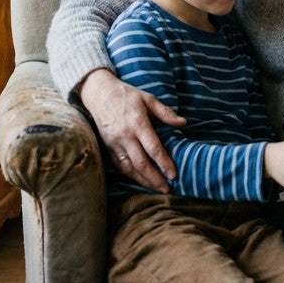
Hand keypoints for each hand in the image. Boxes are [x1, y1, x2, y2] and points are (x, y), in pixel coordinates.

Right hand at [78, 68, 185, 191]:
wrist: (99, 93)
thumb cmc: (127, 94)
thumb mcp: (148, 98)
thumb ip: (165, 113)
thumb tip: (184, 123)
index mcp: (138, 123)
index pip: (153, 148)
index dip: (164, 163)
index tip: (173, 174)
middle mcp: (125, 135)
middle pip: (141, 163)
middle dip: (155, 178)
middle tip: (167, 189)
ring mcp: (115, 143)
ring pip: (129, 168)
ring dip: (143, 180)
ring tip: (156, 188)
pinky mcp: (108, 147)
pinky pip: (120, 165)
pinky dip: (131, 175)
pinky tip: (140, 180)